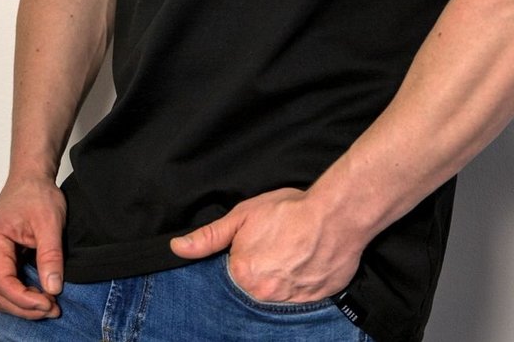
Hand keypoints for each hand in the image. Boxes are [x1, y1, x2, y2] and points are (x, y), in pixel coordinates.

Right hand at [0, 175, 66, 318]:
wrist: (31, 178)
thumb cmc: (36, 193)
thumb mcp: (50, 223)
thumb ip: (50, 255)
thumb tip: (52, 287)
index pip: (3, 282)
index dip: (25, 300)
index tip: (48, 304)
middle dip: (25, 307)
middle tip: (53, 309)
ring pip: (0, 293)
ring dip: (23, 304)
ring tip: (49, 305)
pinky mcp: (2, 257)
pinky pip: (6, 284)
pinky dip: (22, 295)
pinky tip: (41, 295)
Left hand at [168, 188, 363, 303]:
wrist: (336, 215)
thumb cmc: (291, 211)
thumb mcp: (243, 215)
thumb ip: (209, 236)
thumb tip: (177, 248)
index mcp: (242, 275)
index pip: (230, 278)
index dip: (241, 262)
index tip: (254, 250)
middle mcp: (263, 294)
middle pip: (252, 290)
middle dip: (259, 274)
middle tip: (275, 252)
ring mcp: (290, 302)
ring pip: (275, 297)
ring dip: (278, 282)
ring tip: (290, 259)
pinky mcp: (313, 303)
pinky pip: (299, 302)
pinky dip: (299, 287)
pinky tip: (304, 268)